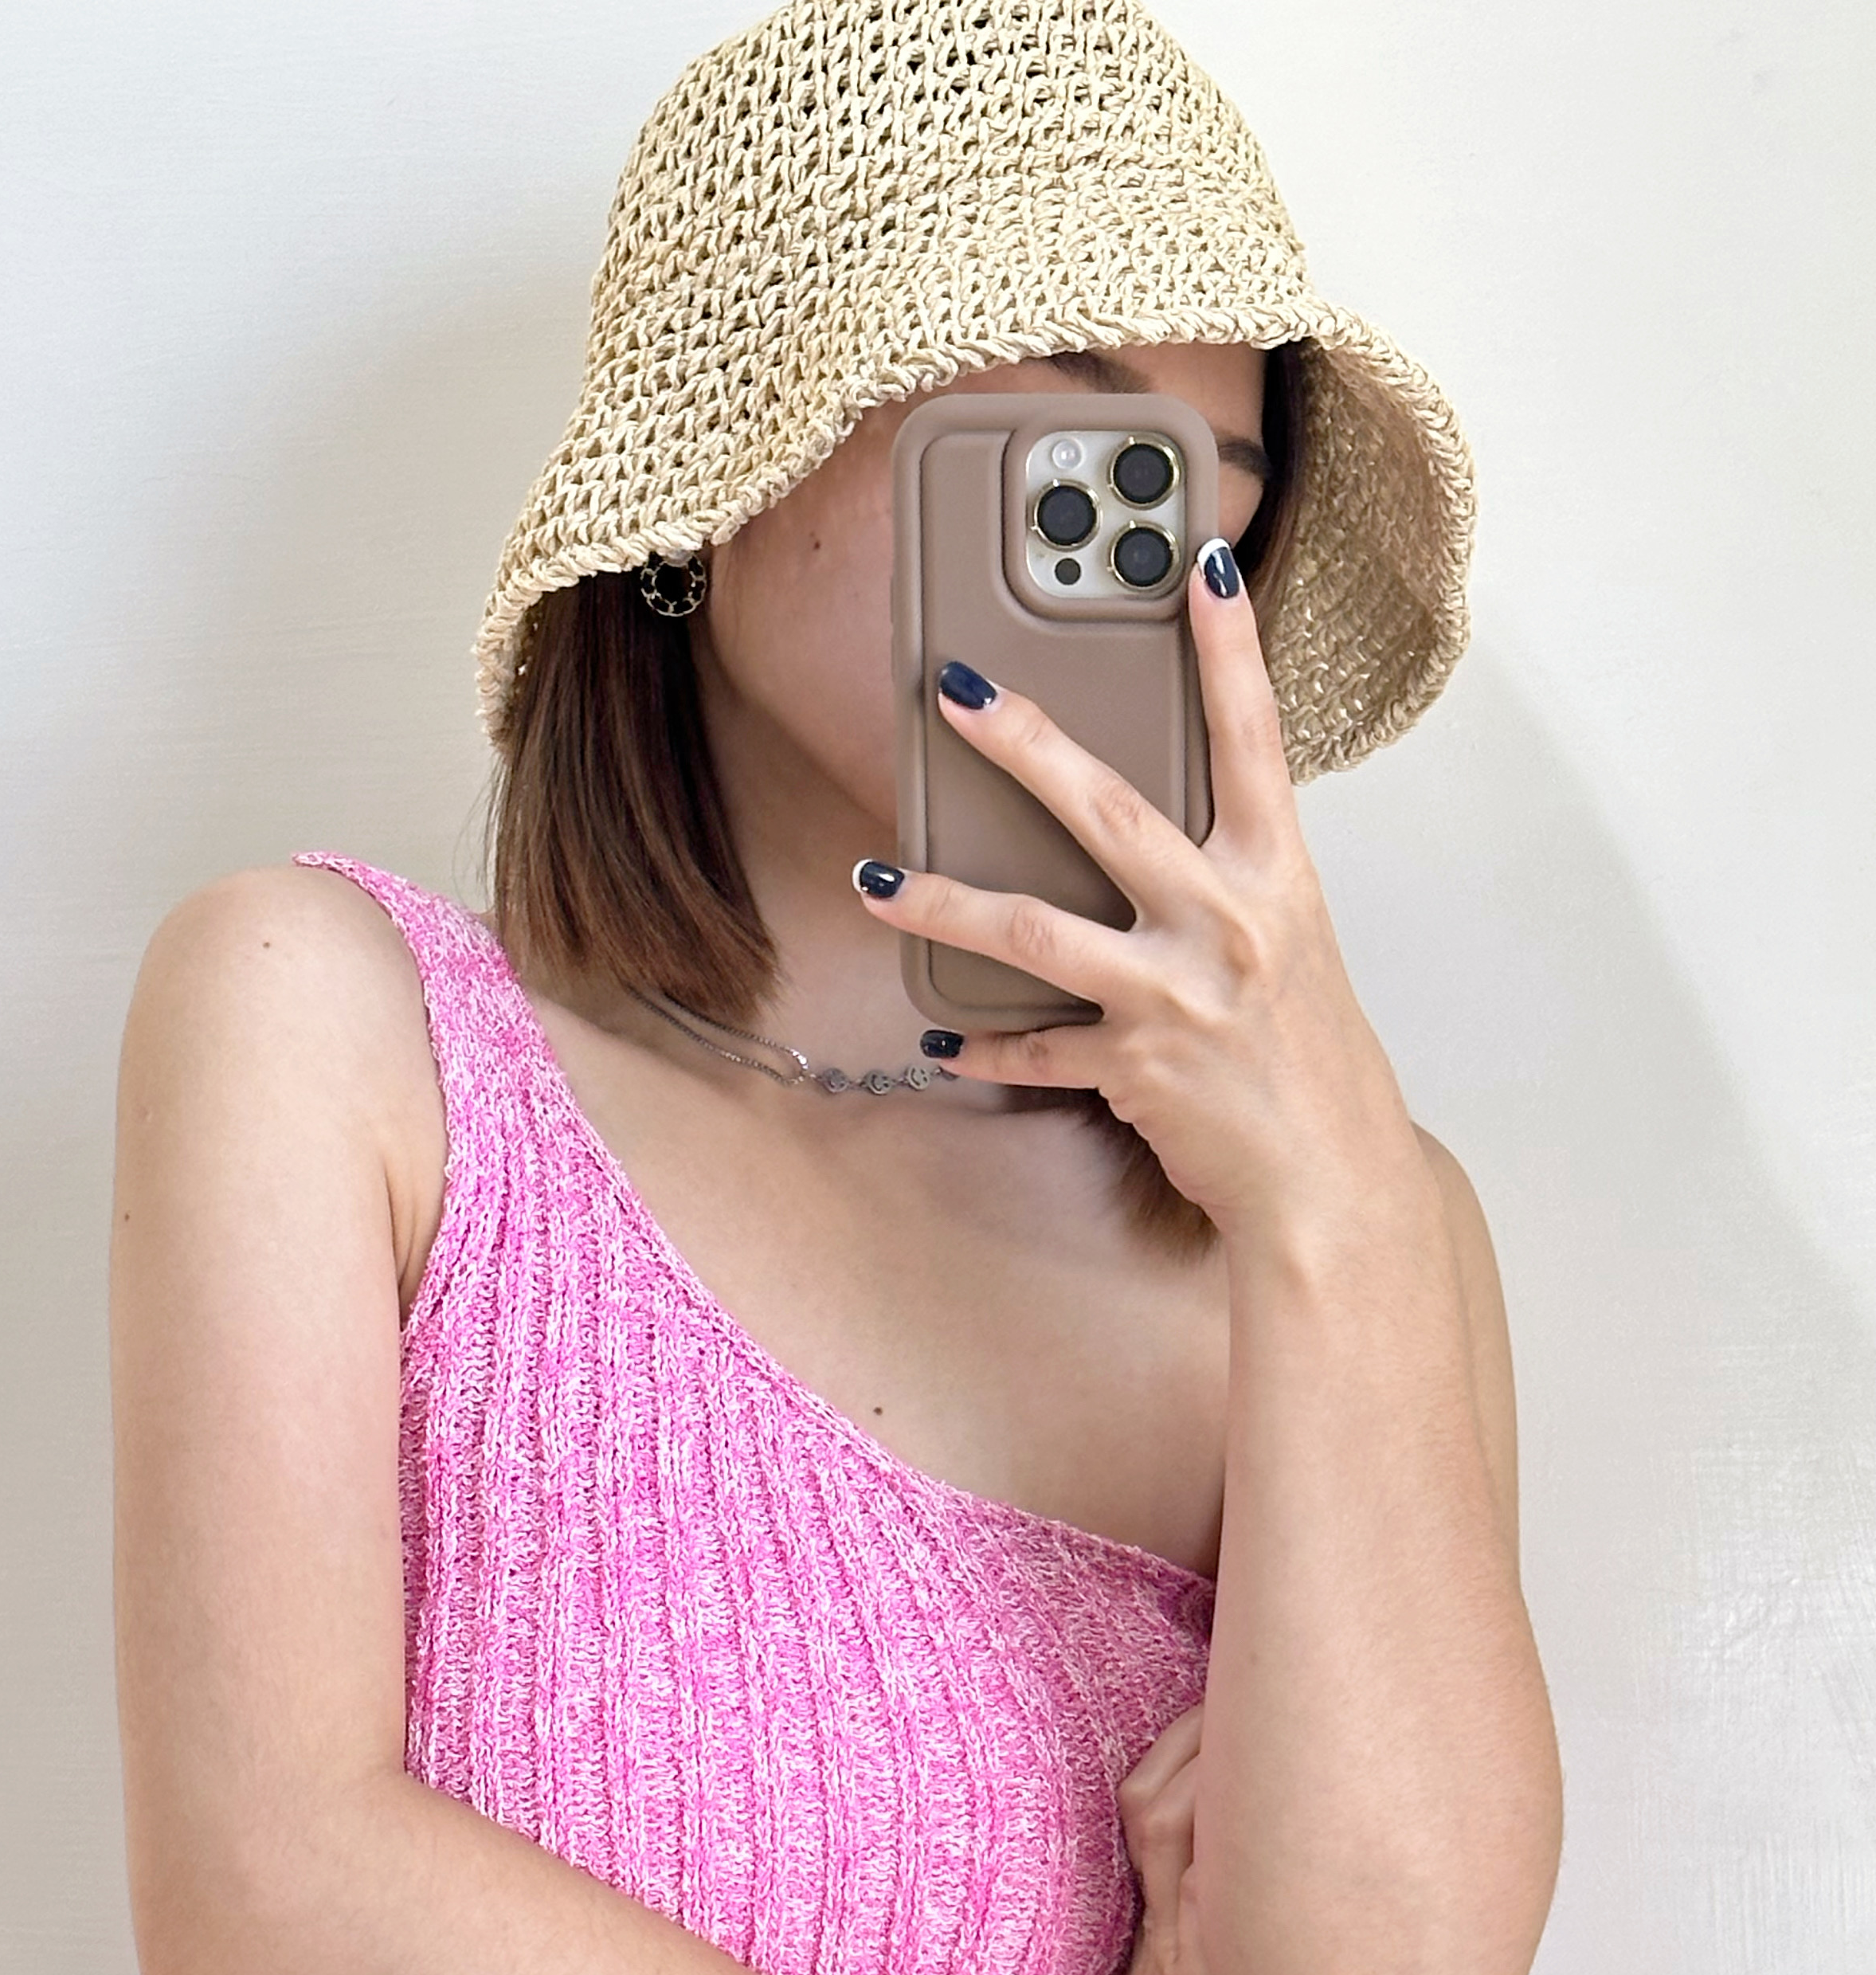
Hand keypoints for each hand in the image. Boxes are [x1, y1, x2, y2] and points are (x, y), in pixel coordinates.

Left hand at [858, 545, 1427, 1250]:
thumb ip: (1223, 883)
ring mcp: (1176, 996)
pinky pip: (1035, 1051)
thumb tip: (1145, 838)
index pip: (1254, 738)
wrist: (1330, 1182)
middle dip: (1023, 742)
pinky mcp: (1134, 1069)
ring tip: (874, 879)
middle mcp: (1227, 923)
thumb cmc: (1307, 1061)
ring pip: (1035, 931)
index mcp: (1277, 878)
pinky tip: (943, 1038)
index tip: (1198, 563)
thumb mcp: (1287, 947)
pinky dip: (985, 1047)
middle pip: (1108, 809)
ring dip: (942, 902)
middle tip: (954, 691)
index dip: (1228, 648)